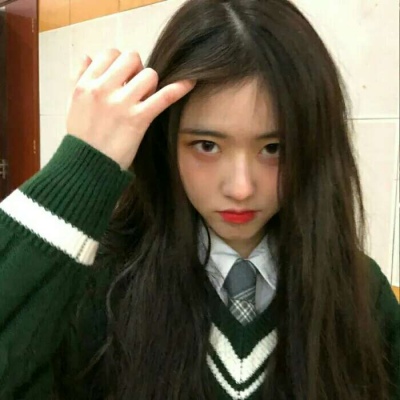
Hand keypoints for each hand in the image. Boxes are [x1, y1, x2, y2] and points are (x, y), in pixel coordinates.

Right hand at [66, 49, 194, 168]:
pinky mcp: (138, 119)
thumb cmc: (82, 137)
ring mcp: (122, 104)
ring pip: (149, 74)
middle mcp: (103, 90)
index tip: (123, 76)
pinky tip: (190, 83)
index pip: (110, 53)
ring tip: (146, 99)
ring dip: (152, 85)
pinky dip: (178, 89)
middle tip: (137, 87)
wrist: (87, 165)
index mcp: (86, 84)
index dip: (121, 62)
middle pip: (132, 58)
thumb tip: (88, 57)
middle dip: (138, 69)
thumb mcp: (73, 103)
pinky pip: (163, 97)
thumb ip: (79, 78)